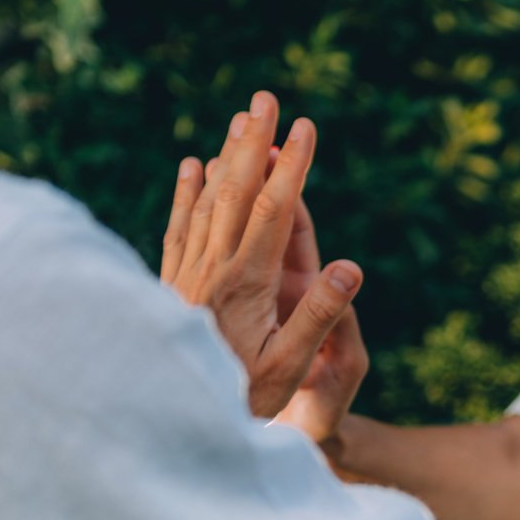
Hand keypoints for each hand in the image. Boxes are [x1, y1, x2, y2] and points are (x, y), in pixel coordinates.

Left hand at [160, 91, 363, 417]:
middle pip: (235, 191)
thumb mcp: (290, 367)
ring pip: (206, 201)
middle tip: (266, 97)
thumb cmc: (241, 399)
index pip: (274, 210)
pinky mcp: (170, 285)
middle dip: (253, 142)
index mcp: (247, 282)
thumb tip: (351, 266)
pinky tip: (190, 166)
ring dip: (225, 157)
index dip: (291, 165)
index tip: (305, 126)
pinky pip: (179, 227)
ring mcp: (187, 274)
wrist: (168, 421)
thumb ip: (320, 315)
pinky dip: (186, 193)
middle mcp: (212, 268)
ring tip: (239, 120)